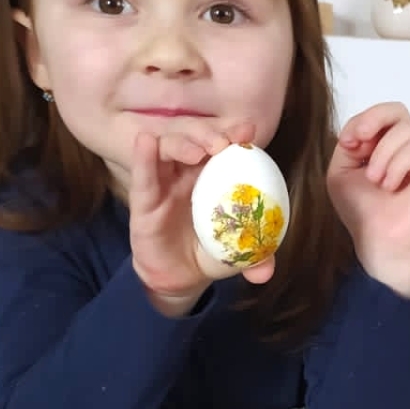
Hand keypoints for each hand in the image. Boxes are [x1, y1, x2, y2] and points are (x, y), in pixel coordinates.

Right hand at [129, 119, 272, 317]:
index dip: (233, 134)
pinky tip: (145, 142)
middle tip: (224, 140)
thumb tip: (266, 273)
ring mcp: (165, 183)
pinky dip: (143, 157)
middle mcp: (190, 172)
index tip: (247, 131)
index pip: (224, 147)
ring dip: (182, 142)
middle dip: (210, 133)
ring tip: (199, 150)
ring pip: (168, 149)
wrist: (180, 277)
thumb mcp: (240, 255)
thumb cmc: (212, 252)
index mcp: (216, 176)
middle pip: (196, 139)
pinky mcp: (143, 201)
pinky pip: (143, 177)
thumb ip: (257, 258)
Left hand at [328, 102, 409, 296]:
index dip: (363, 120)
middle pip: (397, 111)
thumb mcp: (342, 170)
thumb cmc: (363, 211)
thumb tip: (361, 131)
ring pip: (406, 131)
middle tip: (358, 142)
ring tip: (376, 181)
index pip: (381, 116)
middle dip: (373, 120)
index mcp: (386, 145)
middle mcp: (408, 148)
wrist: (379, 241)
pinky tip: (391, 187)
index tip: (346, 142)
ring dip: (383, 156)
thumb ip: (349, 143)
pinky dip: (398, 166)